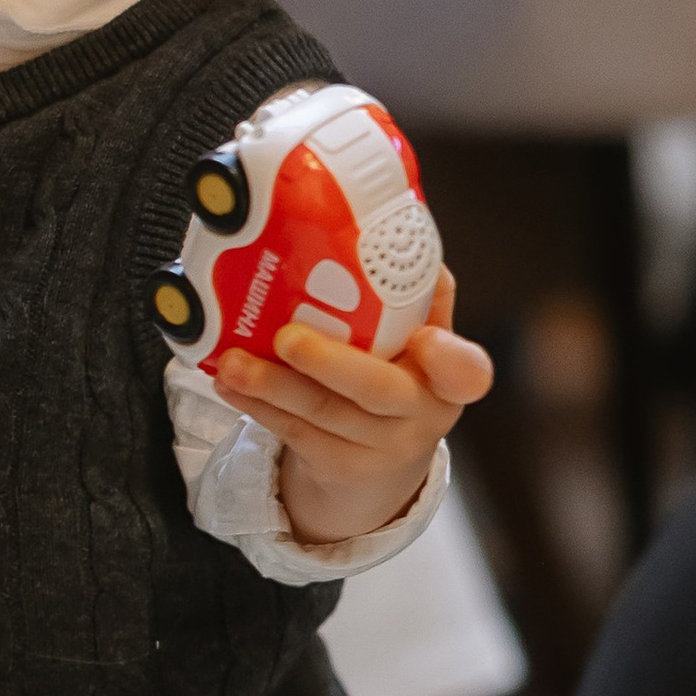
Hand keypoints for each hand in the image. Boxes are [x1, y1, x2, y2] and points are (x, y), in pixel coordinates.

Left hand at [217, 268, 493, 549]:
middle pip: (377, 390)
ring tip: (232, 362)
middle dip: (329, 364)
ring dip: (271, 386)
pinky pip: (294, 434)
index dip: (448, 358)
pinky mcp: (339, 468)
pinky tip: (230, 385)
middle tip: (286, 338)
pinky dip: (258, 407)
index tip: (425, 339)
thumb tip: (399, 226)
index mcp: (449, 379)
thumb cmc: (398, 381)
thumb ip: (416, 296)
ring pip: (323, 414)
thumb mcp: (421, 345)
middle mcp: (421, 417)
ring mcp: (380, 449)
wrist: (382, 467)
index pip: (465, 370)